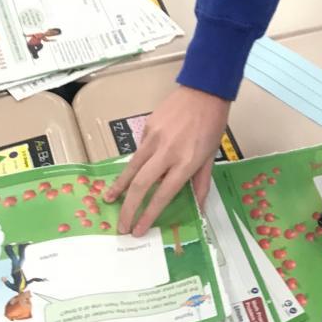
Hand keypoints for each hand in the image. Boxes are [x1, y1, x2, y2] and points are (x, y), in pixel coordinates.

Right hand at [104, 84, 229, 235]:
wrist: (204, 91)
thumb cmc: (212, 125)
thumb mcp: (211, 157)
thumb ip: (201, 184)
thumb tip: (198, 209)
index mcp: (186, 162)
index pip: (163, 195)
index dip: (149, 215)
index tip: (138, 230)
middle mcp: (167, 152)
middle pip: (141, 185)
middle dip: (128, 208)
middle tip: (121, 225)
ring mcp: (154, 138)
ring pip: (132, 168)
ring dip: (119, 187)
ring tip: (109, 200)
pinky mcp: (147, 127)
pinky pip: (139, 151)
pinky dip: (135, 164)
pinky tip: (134, 171)